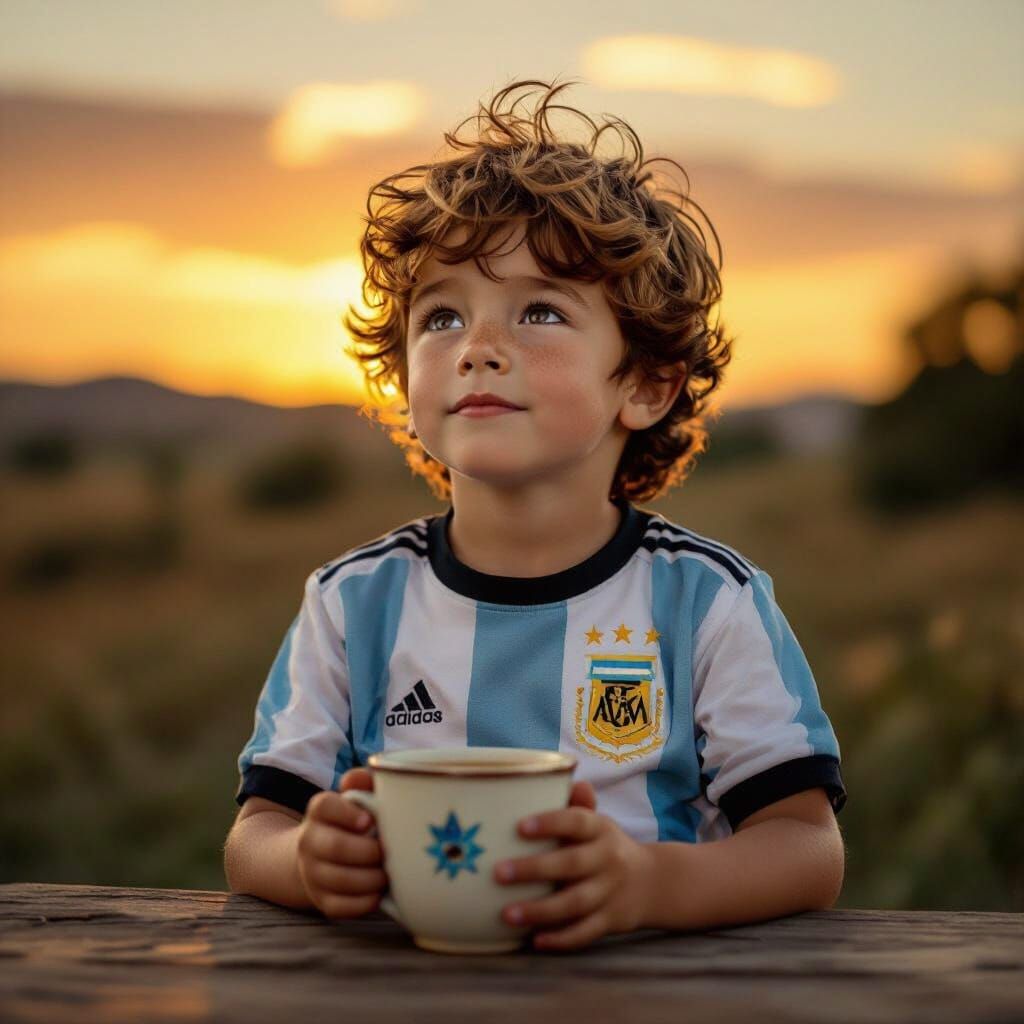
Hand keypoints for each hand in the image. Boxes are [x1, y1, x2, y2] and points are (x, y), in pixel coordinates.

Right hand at [296, 767, 387, 919]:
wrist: (323, 855)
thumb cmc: (355, 820)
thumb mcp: (358, 796)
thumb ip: (368, 782)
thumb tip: (381, 772)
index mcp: (320, 810)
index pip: (324, 806)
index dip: (347, 813)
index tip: (369, 821)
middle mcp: (309, 840)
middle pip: (335, 847)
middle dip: (369, 851)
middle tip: (390, 850)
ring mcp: (312, 872)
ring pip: (339, 879)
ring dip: (372, 879)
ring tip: (391, 873)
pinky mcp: (321, 900)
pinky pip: (341, 907)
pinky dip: (364, 903)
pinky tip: (381, 894)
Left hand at [494, 780, 654, 950]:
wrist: (652, 882)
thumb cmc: (604, 846)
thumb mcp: (596, 822)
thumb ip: (576, 805)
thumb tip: (567, 775)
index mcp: (600, 829)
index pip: (576, 821)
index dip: (549, 823)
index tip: (518, 827)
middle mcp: (608, 859)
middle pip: (571, 864)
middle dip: (534, 869)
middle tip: (498, 873)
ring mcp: (610, 892)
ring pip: (576, 903)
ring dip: (540, 910)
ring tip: (506, 915)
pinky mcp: (611, 921)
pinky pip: (585, 933)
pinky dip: (561, 939)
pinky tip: (534, 940)